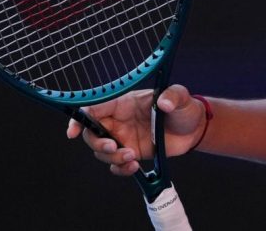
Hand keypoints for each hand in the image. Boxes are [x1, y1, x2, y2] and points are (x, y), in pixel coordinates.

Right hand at [66, 84, 207, 176]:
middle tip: (114, 148)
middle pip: (91, 133)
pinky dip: (120, 170)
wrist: (193, 130)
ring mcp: (123, 138)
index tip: (72, 132)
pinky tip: (134, 167)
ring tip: (133, 157)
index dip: (79, 118)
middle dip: (97, 143)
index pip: (94, 108)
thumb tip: (164, 102)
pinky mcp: (131, 153)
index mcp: (124, 103)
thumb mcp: (181, 98)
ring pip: (102, 152)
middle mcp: (119, 121)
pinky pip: (115, 165)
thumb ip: (173, 96)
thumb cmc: (184, 108)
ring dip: (112, 158)